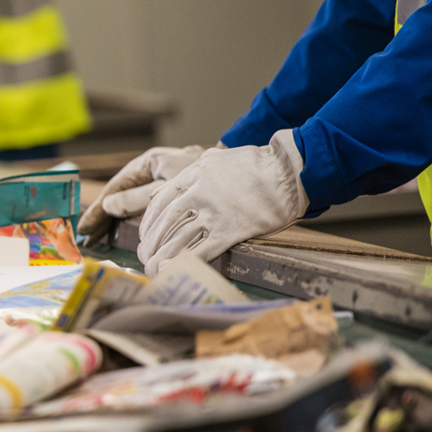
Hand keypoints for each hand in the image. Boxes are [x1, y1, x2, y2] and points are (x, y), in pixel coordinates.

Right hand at [78, 145, 207, 238]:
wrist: (254, 176)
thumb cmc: (213, 178)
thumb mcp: (169, 189)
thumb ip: (138, 197)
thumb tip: (109, 205)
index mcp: (152, 162)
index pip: (117, 186)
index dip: (99, 208)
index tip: (85, 226)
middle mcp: (158, 169)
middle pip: (123, 193)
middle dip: (105, 215)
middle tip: (88, 235)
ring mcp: (169, 181)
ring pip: (138, 201)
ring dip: (120, 219)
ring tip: (102, 236)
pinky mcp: (182, 193)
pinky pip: (155, 206)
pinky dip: (141, 220)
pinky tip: (134, 234)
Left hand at [136, 129, 307, 276]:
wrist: (287, 172)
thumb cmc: (256, 164)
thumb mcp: (216, 159)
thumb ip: (192, 173)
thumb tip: (172, 189)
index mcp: (192, 175)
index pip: (160, 202)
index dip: (148, 222)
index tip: (144, 235)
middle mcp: (198, 194)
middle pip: (164, 224)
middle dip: (151, 243)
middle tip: (144, 257)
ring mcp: (213, 213)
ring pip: (178, 239)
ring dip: (162, 257)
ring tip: (153, 269)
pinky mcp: (230, 230)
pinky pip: (200, 250)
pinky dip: (183, 263)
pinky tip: (173, 271)